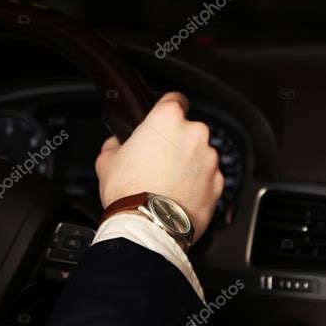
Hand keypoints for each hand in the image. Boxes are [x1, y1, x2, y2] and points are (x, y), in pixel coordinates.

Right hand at [95, 92, 223, 242]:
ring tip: (168, 183)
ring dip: (189, 164)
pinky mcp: (218, 182)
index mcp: (168, 118)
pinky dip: (198, 184)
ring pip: (200, 154)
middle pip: (188, 129)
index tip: (162, 121)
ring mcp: (209, 158)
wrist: (148, 227)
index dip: (167, 109)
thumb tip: (117, 143)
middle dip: (177, 142)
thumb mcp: (107, 161)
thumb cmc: (130, 192)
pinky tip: (179, 195)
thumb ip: (115, 144)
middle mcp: (194, 133)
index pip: (174, 98)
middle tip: (158, 161)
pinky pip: (208, 177)